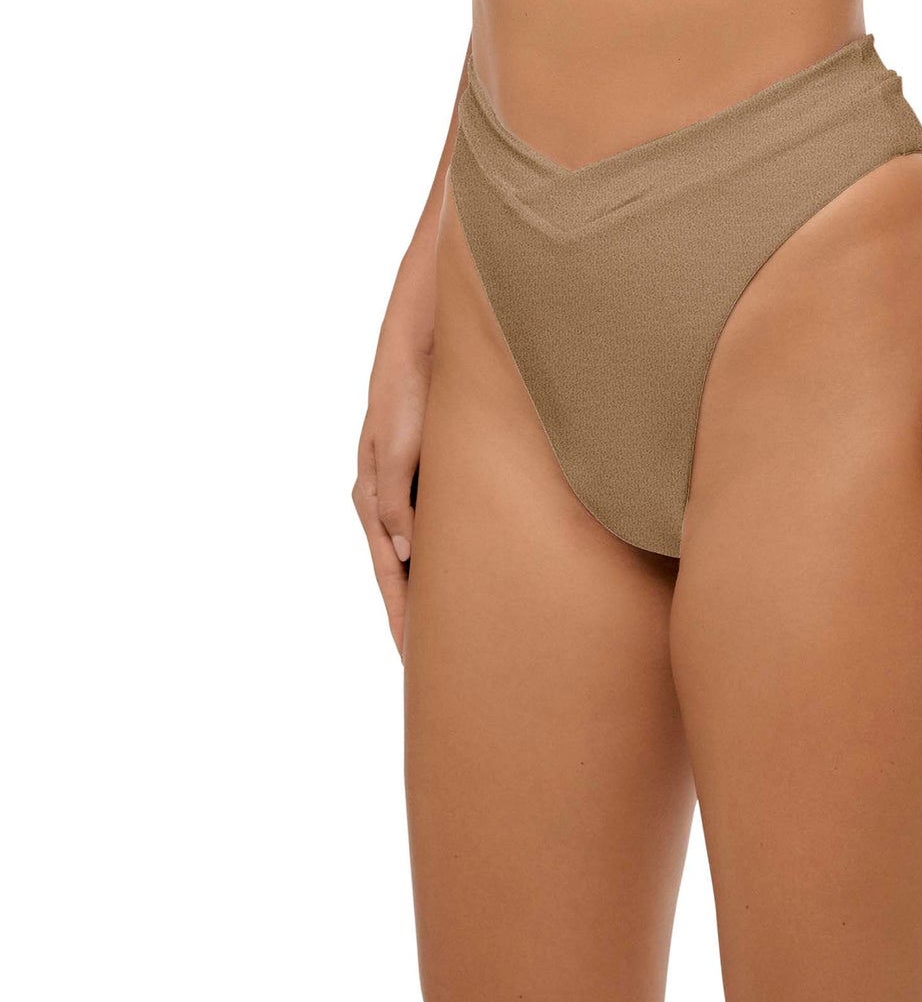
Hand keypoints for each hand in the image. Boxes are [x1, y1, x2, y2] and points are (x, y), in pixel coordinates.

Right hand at [352, 330, 429, 656]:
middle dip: (417, 616)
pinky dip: (446, 553)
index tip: (414, 663)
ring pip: (422, 551)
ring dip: (434, 587)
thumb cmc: (408, 384)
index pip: (389, 574)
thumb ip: (396, 497)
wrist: (425, 335)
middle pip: (403, 572)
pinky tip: (468, 567)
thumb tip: (402, 553)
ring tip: (458, 628)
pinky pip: (437, 523)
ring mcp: (408, 484)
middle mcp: (388, 497)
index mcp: (372, 496)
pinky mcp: (431, 468)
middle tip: (439, 666)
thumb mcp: (397, 442)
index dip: (401, 619)